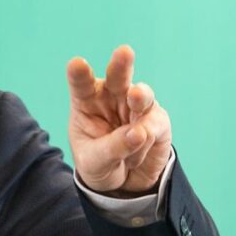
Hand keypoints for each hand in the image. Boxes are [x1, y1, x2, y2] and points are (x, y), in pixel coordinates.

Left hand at [66, 44, 171, 195]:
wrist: (123, 182)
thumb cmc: (99, 164)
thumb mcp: (95, 162)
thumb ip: (111, 147)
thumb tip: (138, 133)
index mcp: (87, 102)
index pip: (82, 85)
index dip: (80, 74)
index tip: (77, 64)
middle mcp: (113, 98)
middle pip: (117, 77)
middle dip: (121, 65)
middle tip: (124, 52)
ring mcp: (137, 106)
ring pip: (141, 96)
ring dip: (139, 99)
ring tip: (135, 102)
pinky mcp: (158, 120)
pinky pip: (154, 125)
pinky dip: (145, 143)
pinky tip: (134, 157)